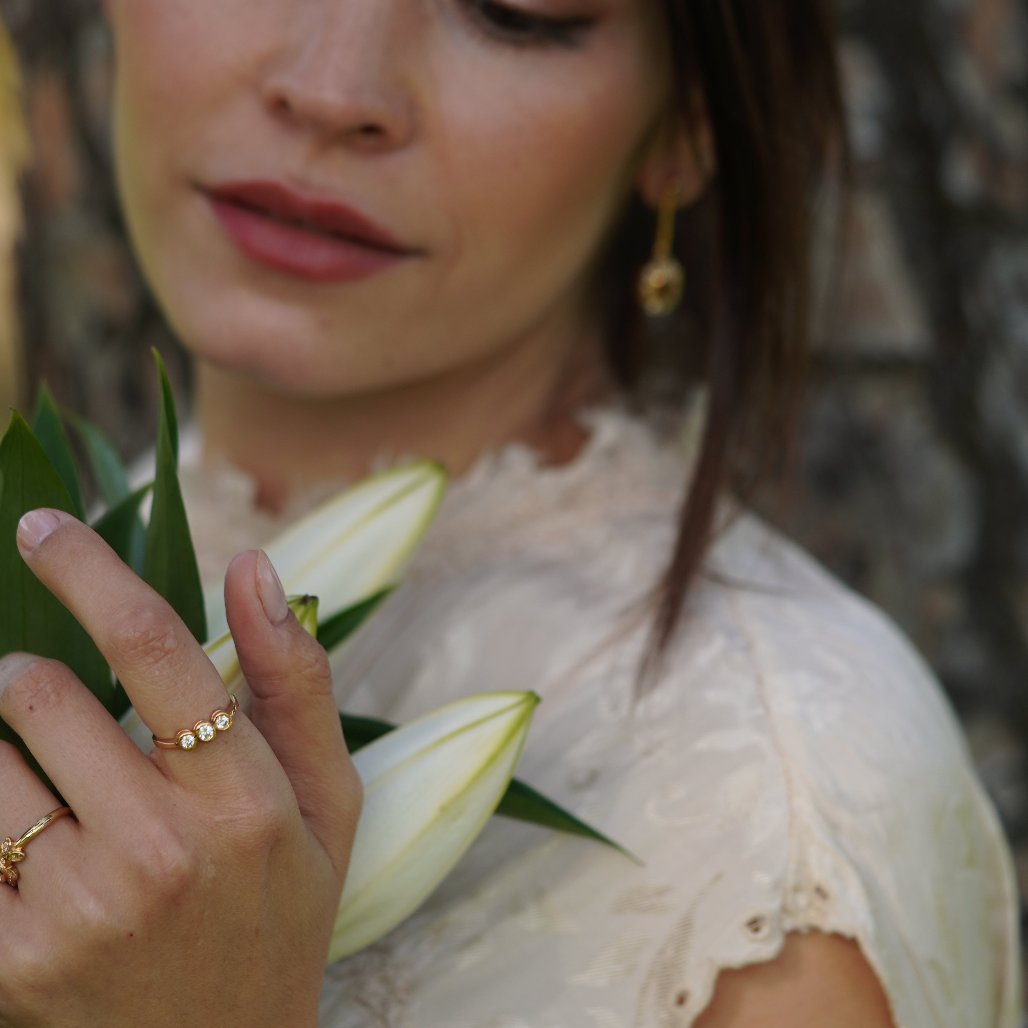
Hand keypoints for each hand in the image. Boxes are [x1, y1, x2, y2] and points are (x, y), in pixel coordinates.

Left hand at [0, 510, 361, 1026]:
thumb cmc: (281, 911)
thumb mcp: (329, 801)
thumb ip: (297, 679)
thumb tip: (256, 567)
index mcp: (243, 798)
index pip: (153, 647)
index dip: (91, 570)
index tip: (45, 527)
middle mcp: (158, 849)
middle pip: (39, 693)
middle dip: (32, 679)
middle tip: (52, 706)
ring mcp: (76, 910)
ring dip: (1, 750)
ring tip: (44, 788)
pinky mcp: (10, 961)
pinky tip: (25, 833)